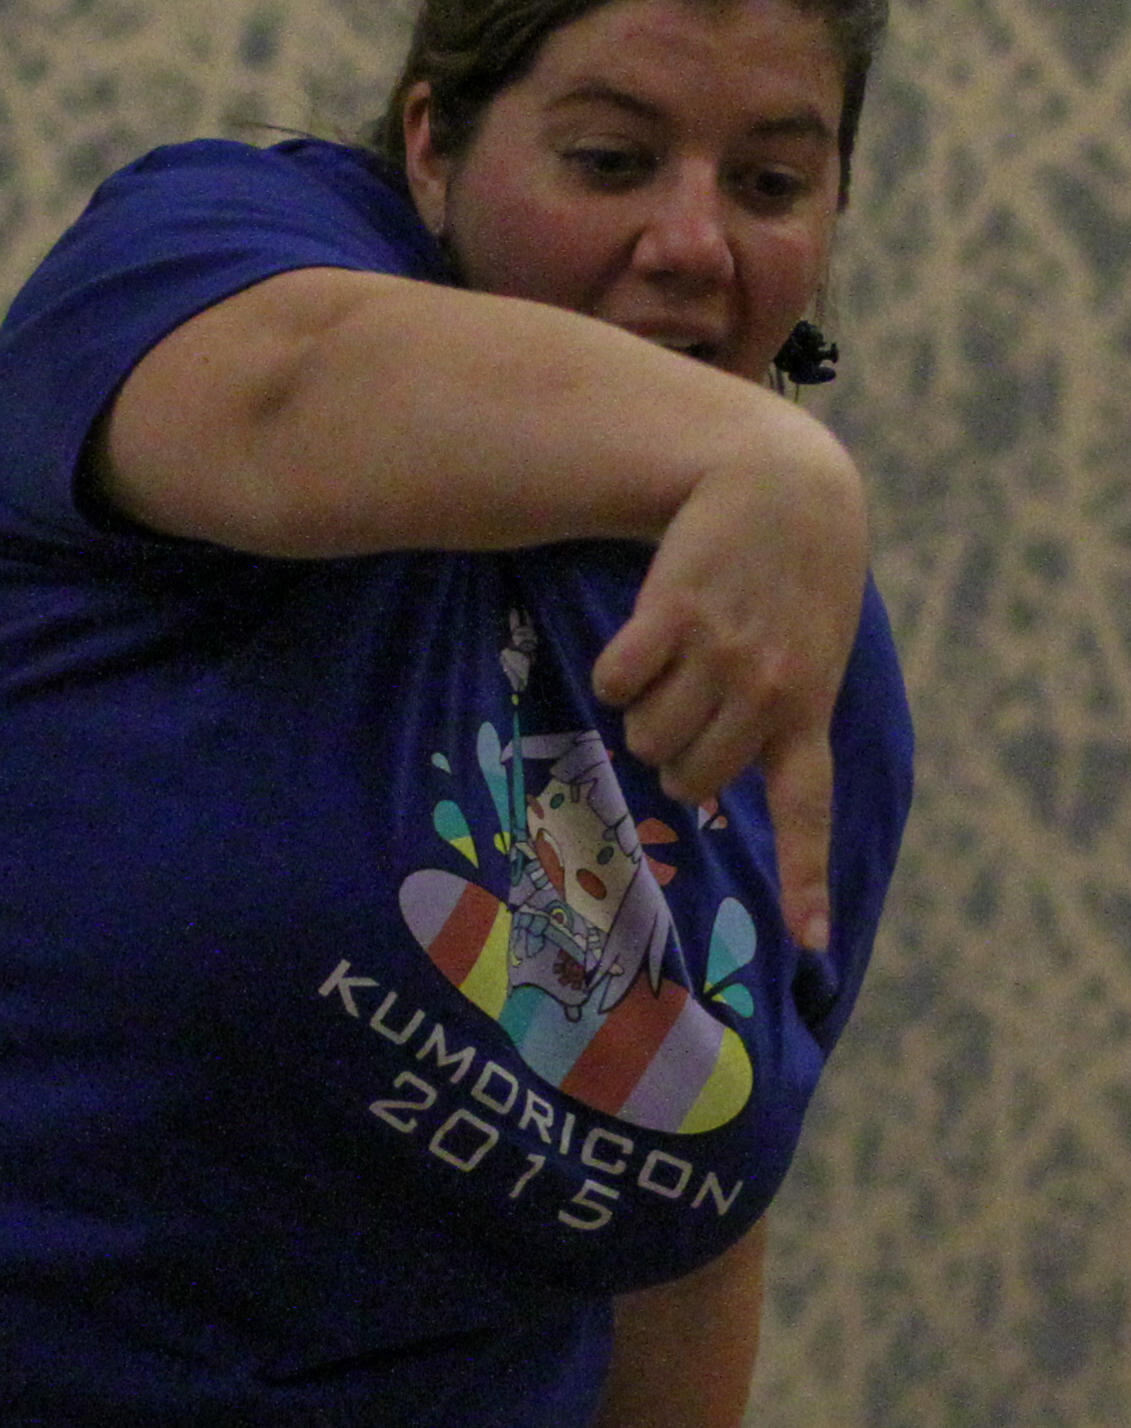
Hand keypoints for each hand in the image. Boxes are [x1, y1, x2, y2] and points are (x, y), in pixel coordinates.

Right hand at [590, 423, 867, 953]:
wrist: (785, 482)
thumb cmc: (794, 577)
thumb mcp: (810, 651)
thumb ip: (772, 719)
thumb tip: (690, 791)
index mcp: (805, 713)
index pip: (806, 813)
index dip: (804, 882)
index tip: (810, 945)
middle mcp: (770, 693)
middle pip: (684, 780)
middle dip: (671, 753)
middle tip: (686, 700)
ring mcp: (724, 655)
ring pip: (645, 734)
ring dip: (641, 706)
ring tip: (674, 654)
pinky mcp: (676, 614)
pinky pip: (616, 682)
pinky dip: (617, 667)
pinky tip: (648, 629)